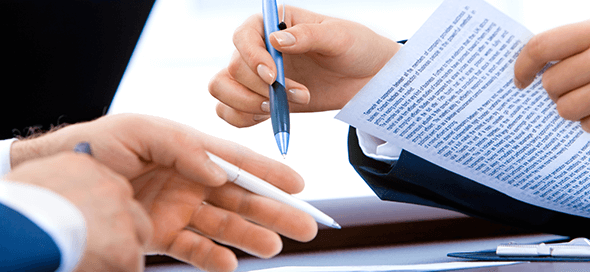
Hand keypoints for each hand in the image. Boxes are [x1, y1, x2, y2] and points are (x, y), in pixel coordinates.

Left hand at [10, 113, 317, 271]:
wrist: (64, 175)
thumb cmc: (101, 143)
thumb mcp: (141, 130)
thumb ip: (183, 147)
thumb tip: (217, 173)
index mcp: (191, 153)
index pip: (238, 164)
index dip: (270, 174)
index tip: (300, 186)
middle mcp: (192, 182)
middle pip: (241, 199)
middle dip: (275, 211)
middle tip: (307, 225)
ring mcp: (178, 210)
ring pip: (224, 227)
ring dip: (251, 237)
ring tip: (275, 246)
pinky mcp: (161, 235)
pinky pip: (193, 250)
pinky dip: (212, 259)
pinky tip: (230, 264)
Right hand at [209, 5, 400, 126]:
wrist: (368, 79)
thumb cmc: (356, 48)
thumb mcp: (339, 36)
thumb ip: (308, 36)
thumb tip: (275, 40)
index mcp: (272, 23)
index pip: (243, 36)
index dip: (252, 58)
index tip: (273, 77)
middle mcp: (258, 49)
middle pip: (232, 69)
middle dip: (261, 89)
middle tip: (299, 95)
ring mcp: (256, 77)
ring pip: (223, 89)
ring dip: (248, 105)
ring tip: (282, 109)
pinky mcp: (261, 100)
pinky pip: (231, 112)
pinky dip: (243, 118)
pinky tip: (271, 117)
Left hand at [514, 20, 589, 131]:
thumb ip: (572, 47)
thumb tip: (528, 71)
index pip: (543, 47)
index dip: (523, 66)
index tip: (521, 80)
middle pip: (551, 83)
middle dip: (555, 90)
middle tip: (570, 87)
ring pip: (565, 109)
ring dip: (573, 109)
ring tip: (588, 100)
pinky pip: (588, 126)